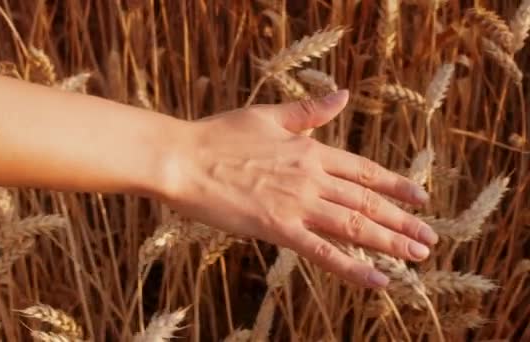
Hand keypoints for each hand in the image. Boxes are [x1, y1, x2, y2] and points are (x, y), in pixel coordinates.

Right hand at [164, 90, 436, 287]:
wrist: (184, 159)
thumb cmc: (219, 137)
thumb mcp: (268, 117)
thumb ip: (308, 113)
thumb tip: (343, 97)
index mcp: (310, 150)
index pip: (363, 171)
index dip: (395, 184)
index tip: (420, 197)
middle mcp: (312, 178)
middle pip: (367, 201)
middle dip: (402, 220)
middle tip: (429, 238)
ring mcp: (297, 204)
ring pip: (355, 225)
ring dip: (390, 242)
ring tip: (417, 255)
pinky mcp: (278, 229)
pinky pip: (323, 252)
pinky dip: (352, 267)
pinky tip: (377, 280)